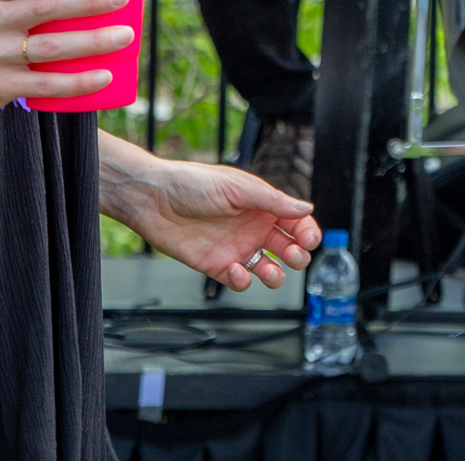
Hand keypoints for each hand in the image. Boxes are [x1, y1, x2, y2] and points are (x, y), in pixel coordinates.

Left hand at [106, 156, 321, 291]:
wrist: (154, 200)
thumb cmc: (193, 184)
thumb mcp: (237, 188)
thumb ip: (272, 201)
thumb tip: (306, 208)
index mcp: (262, 206)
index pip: (296, 222)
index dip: (307, 232)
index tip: (309, 240)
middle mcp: (253, 228)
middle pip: (289, 248)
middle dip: (298, 255)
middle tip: (294, 255)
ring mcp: (237, 248)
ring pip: (269, 269)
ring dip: (276, 275)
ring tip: (270, 271)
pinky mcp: (217, 265)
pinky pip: (240, 280)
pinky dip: (244, 280)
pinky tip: (236, 270)